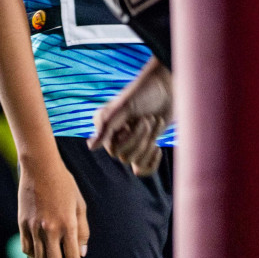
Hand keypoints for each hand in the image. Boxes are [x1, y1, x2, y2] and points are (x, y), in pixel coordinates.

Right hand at [17, 154, 89, 257]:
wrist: (40, 167)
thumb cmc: (64, 184)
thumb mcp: (80, 206)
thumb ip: (83, 231)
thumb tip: (81, 253)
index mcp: (68, 225)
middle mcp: (50, 229)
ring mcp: (34, 227)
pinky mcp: (22, 223)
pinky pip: (27, 249)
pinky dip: (35, 256)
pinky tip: (42, 253)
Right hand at [89, 57, 172, 175]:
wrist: (168, 88)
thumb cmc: (145, 93)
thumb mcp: (125, 107)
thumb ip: (106, 127)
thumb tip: (90, 147)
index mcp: (104, 124)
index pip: (113, 149)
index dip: (132, 138)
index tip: (142, 118)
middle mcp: (113, 134)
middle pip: (124, 157)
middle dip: (142, 139)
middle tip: (150, 119)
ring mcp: (129, 142)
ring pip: (135, 162)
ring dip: (150, 143)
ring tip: (155, 123)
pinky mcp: (143, 147)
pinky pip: (143, 169)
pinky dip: (152, 162)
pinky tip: (158, 148)